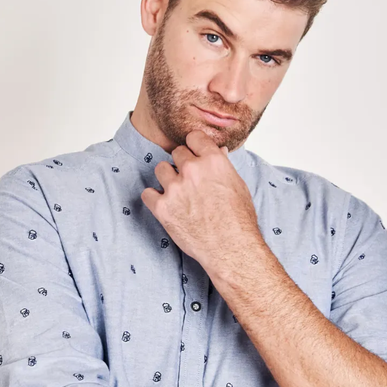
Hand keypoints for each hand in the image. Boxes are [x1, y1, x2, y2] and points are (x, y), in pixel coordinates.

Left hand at [140, 129, 264, 275]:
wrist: (230, 249)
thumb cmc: (239, 221)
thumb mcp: (238, 187)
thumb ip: (223, 167)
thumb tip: (218, 153)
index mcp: (213, 161)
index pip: (194, 137)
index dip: (194, 147)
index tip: (194, 154)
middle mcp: (192, 170)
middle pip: (177, 153)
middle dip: (182, 165)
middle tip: (188, 181)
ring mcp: (175, 188)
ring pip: (160, 170)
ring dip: (167, 179)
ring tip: (177, 194)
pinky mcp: (162, 207)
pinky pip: (147, 193)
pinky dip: (154, 199)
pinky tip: (165, 205)